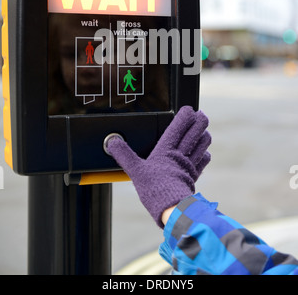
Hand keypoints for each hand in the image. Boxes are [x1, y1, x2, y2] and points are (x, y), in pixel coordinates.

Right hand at [106, 106, 210, 227]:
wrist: (172, 208)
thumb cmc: (154, 189)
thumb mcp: (135, 171)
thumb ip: (124, 155)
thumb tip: (112, 142)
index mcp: (166, 150)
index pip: (178, 127)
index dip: (185, 116)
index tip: (189, 109)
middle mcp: (180, 155)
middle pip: (194, 133)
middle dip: (199, 123)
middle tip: (201, 116)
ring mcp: (189, 165)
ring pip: (201, 146)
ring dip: (203, 137)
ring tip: (204, 131)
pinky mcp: (193, 176)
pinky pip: (202, 162)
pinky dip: (204, 155)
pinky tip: (204, 154)